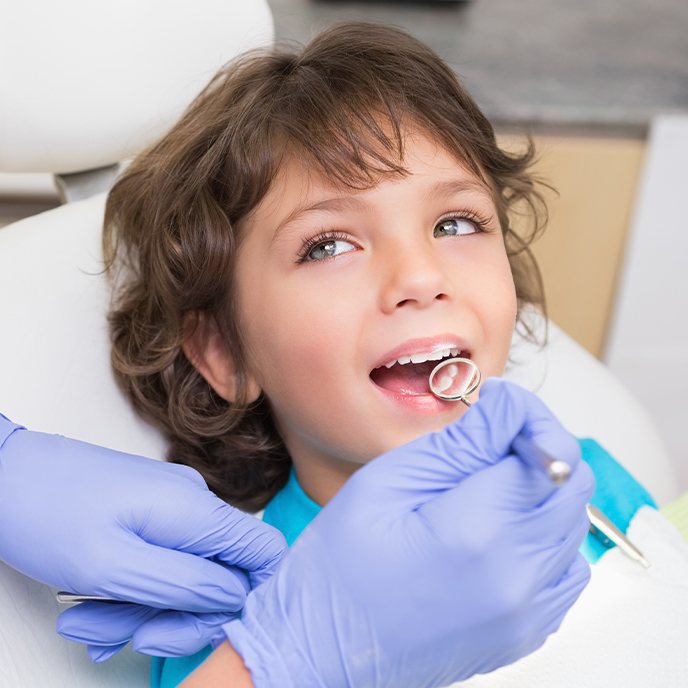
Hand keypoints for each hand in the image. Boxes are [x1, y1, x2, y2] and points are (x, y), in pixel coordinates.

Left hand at [0, 413, 286, 659]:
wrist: (4, 475)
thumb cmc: (46, 512)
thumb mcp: (115, 566)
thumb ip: (185, 585)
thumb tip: (236, 597)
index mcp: (196, 510)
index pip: (265, 551)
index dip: (251, 597)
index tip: (207, 625)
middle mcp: (193, 505)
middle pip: (220, 577)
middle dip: (176, 618)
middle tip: (131, 636)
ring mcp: (171, 509)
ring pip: (183, 577)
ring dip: (141, 612)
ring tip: (88, 621)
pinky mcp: (150, 515)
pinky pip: (159, 564)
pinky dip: (131, 593)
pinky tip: (93, 607)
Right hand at [220, 379, 594, 687]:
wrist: (323, 648)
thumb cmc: (339, 568)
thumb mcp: (388, 481)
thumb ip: (460, 442)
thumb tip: (509, 406)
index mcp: (477, 532)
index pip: (551, 452)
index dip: (528, 419)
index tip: (499, 413)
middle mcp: (516, 578)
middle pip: (573, 486)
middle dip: (538, 450)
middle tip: (486, 446)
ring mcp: (526, 613)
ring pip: (572, 524)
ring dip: (540, 493)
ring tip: (483, 492)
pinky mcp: (526, 632)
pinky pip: (565, 569)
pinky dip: (542, 538)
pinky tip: (496, 533)